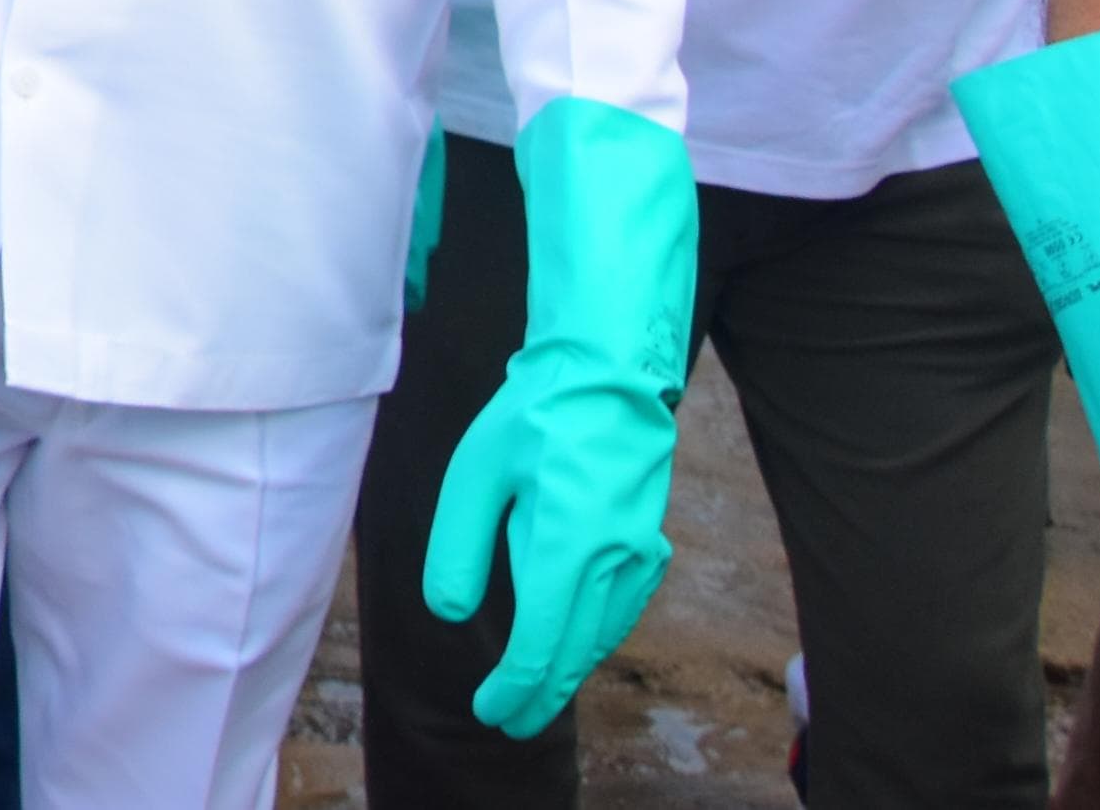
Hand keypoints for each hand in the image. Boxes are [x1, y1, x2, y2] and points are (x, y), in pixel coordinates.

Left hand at [421, 98, 692, 737]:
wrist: (607, 378)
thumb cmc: (532, 419)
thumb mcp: (475, 474)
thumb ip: (458, 547)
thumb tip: (450, 613)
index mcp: (566, 548)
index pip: (540, 644)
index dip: (513, 687)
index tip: (488, 709)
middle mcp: (612, 563)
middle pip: (574, 652)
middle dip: (539, 694)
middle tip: (505, 721)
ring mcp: (639, 557)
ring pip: (600, 636)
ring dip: (566, 669)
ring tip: (532, 694)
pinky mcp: (649, 547)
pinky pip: (617, 612)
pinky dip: (590, 638)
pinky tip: (569, 642)